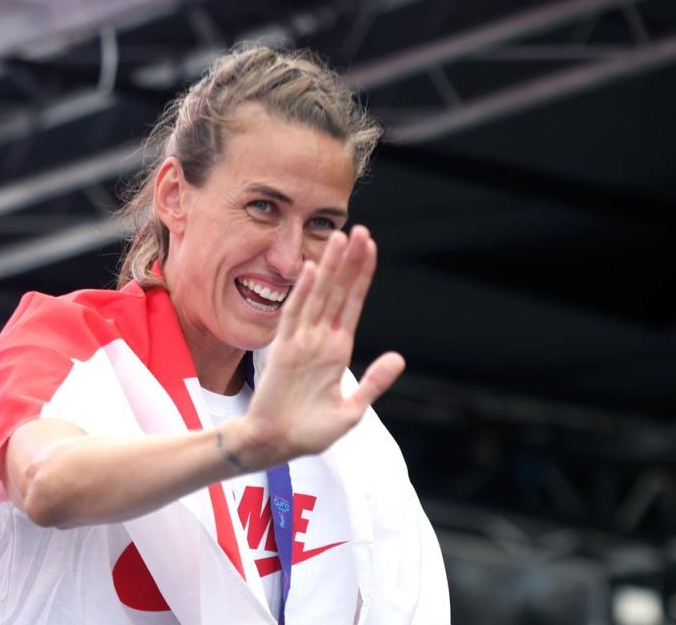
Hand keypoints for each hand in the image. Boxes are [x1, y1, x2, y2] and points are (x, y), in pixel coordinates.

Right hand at [236, 225, 404, 467]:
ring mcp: (301, 342)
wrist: (277, 444)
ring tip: (339, 239)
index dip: (362, 275)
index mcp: (338, 349)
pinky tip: (310, 270)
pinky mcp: (282, 350)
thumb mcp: (352, 411)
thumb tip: (398, 357)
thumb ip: (374, 383)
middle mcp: (320, 339)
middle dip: (349, 261)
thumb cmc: (311, 431)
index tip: (370, 247)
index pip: (353, 303)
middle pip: (338, 291)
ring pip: (318, 296)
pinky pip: (293, 316)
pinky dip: (302, 293)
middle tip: (359, 230)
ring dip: (328, 268)